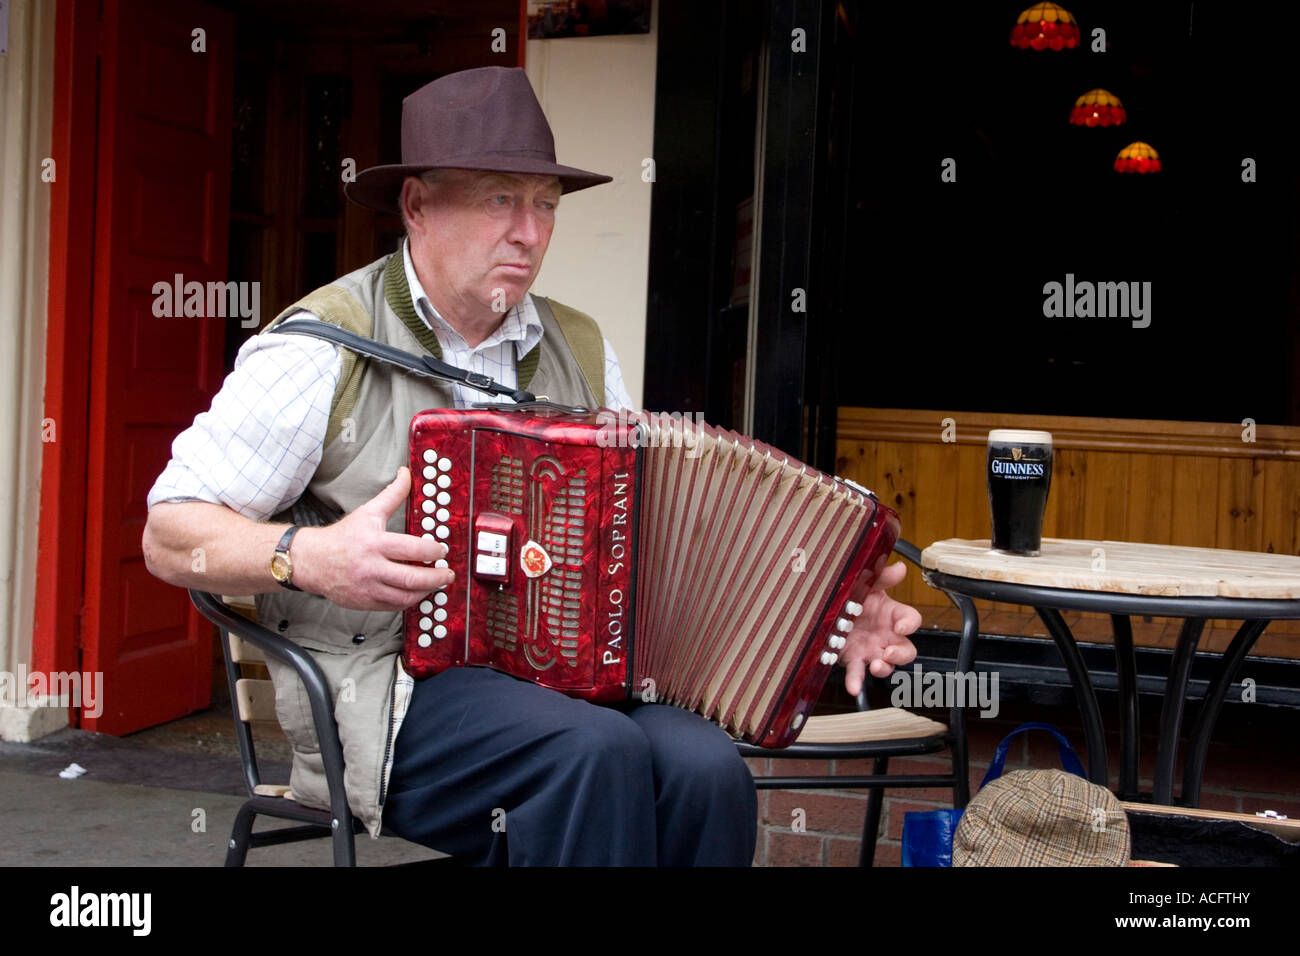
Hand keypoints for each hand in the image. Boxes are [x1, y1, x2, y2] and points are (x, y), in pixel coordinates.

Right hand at [292, 467, 453, 610]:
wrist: (311, 561)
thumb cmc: (342, 536)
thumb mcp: (368, 511)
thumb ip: (392, 494)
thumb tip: (406, 474)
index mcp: (374, 543)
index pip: (411, 549)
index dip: (432, 551)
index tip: (441, 550)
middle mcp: (370, 567)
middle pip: (411, 578)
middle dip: (435, 577)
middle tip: (447, 573)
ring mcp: (367, 587)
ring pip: (405, 597)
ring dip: (425, 591)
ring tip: (435, 584)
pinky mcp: (364, 602)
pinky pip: (393, 606)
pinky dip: (409, 600)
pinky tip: (417, 592)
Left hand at [841, 560, 922, 695]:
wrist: (830, 608)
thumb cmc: (854, 594)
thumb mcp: (866, 582)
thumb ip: (883, 576)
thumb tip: (900, 568)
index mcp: (892, 614)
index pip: (911, 620)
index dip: (910, 624)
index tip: (902, 626)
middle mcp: (886, 635)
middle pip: (906, 650)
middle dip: (901, 654)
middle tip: (889, 652)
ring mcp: (871, 650)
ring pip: (886, 666)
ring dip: (884, 669)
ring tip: (875, 665)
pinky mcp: (854, 660)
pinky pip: (857, 674)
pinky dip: (857, 682)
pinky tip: (853, 688)